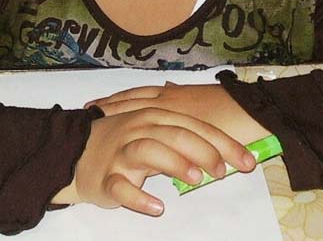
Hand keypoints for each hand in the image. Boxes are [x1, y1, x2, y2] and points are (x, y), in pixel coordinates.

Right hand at [52, 107, 255, 214]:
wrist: (74, 152)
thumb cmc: (124, 143)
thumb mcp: (154, 131)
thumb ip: (184, 137)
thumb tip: (224, 152)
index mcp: (155, 116)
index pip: (195, 126)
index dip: (223, 143)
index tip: (247, 160)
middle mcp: (139, 128)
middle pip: (175, 134)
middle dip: (203, 151)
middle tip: (222, 170)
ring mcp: (121, 152)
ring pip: (149, 151)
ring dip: (174, 163)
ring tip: (195, 179)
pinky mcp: (106, 177)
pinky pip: (121, 186)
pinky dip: (139, 197)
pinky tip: (157, 206)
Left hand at [87, 83, 270, 145]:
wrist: (250, 111)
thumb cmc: (230, 108)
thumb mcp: (201, 99)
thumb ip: (183, 96)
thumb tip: (168, 89)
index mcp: (175, 94)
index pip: (139, 95)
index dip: (118, 99)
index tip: (98, 102)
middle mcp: (169, 99)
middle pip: (131, 101)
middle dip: (109, 105)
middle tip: (86, 109)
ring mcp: (173, 111)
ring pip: (136, 109)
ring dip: (115, 112)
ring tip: (94, 116)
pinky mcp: (180, 125)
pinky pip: (153, 125)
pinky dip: (136, 126)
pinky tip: (122, 132)